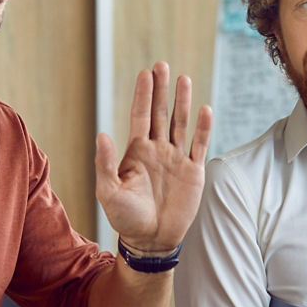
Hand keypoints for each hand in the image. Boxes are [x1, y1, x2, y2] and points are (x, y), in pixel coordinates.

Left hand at [95, 62, 212, 251]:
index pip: (140, 116)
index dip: (142, 95)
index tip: (145, 73)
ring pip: (180, 124)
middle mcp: (157, 150)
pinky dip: (202, 128)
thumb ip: (106, 163)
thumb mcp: (108, 191)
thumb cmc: (125, 218)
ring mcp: (176, 159)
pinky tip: (205, 110)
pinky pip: (199, 145)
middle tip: (162, 65)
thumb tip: (102, 134)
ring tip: (184, 79)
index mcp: (136, 151)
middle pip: (161, 113)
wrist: (151, 241)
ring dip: (182, 102)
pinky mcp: (193, 172)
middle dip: (161, 90)